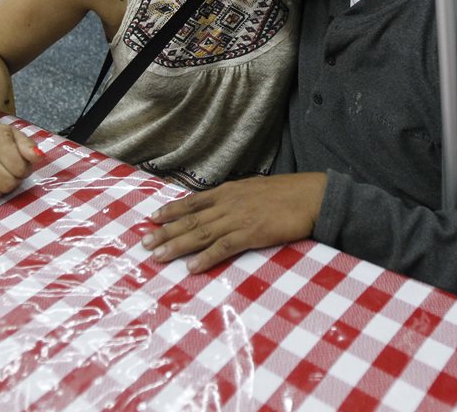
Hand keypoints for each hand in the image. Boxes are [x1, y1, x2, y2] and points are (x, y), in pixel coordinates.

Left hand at [141, 173, 326, 272]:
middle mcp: (228, 203)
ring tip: (157, 256)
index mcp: (229, 191)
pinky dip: (205, 259)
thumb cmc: (289, 194)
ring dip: (177, 245)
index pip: (193, 201)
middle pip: (190, 219)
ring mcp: (238, 219)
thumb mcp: (256, 188)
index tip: (152, 217)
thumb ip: (237, 197)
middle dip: (165, 231)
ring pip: (200, 234)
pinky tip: (191, 268)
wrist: (312, 196)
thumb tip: (224, 204)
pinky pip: (223, 248)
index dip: (171, 210)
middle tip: (143, 242)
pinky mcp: (250, 234)